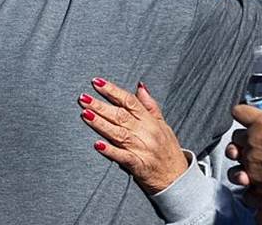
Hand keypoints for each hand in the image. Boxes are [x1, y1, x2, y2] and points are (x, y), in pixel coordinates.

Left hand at [78, 77, 187, 194]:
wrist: (178, 179)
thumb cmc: (168, 150)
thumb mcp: (163, 124)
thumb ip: (150, 105)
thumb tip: (140, 86)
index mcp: (150, 121)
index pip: (129, 101)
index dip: (112, 90)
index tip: (97, 82)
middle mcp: (146, 132)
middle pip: (120, 115)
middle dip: (100, 105)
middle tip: (83, 98)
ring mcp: (141, 148)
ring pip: (118, 133)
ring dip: (100, 123)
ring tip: (85, 114)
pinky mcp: (138, 165)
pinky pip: (122, 156)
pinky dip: (110, 151)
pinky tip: (97, 144)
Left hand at [225, 105, 261, 190]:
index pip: (240, 111)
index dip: (243, 113)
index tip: (249, 116)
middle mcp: (252, 141)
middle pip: (236, 135)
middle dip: (244, 137)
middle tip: (256, 140)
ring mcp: (251, 160)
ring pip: (233, 155)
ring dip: (238, 155)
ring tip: (247, 157)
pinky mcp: (254, 179)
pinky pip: (239, 177)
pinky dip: (242, 177)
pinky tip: (248, 177)